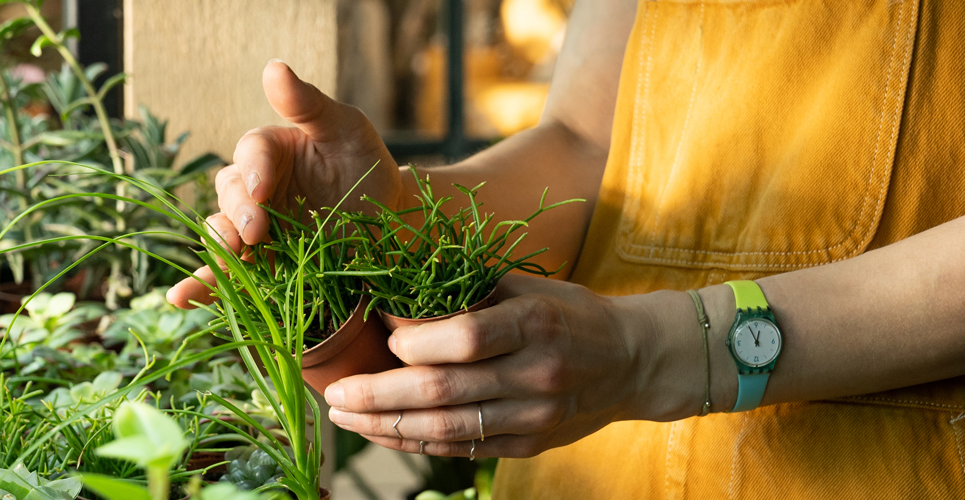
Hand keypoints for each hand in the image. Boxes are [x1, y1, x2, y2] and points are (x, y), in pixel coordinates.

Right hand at [166, 60, 402, 308]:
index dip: (253, 170)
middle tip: (255, 231)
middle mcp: (253, 189)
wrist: (391, 221)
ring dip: (217, 246)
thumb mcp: (345, 127)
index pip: (250, 153)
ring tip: (223, 257)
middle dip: (238, 211)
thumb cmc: (366, 164)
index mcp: (269, 151)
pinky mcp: (261, 266)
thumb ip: (307, 103)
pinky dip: (201, 287)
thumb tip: (274, 67)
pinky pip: (226, 276)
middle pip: (229, 194)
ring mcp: (255, 230)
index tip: (264, 189)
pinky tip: (180, 297)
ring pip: (221, 233)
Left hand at [323, 275, 703, 457]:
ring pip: (447, 429)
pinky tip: (383, 432)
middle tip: (335, 395)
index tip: (383, 340)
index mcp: (536, 324)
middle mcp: (536, 375)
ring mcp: (534, 417)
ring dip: (387, 426)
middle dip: (379, 395)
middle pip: (444, 391)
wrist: (633, 361)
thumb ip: (469, 296)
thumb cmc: (568, 313)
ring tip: (346, 418)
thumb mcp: (528, 287)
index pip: (466, 339)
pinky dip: (417, 442)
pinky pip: (462, 448)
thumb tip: (395, 306)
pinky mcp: (529, 445)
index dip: (416, 345)